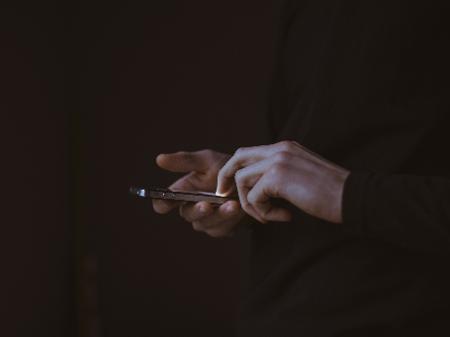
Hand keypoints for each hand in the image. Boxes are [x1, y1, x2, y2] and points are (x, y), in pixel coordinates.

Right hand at [153, 150, 245, 237]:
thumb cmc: (226, 168)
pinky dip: (232, 219)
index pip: (164, 202)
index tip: (165, 203)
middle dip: (198, 210)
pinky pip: (223, 229)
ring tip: (233, 205)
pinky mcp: (223, 228)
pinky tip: (241, 210)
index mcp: (183, 192)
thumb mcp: (207, 160)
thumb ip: (185, 161)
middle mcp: (192, 208)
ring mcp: (207, 221)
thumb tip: (159, 159)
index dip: (162, 203)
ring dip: (220, 215)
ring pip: (206, 224)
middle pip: (188, 215)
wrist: (253, 180)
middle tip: (207, 205)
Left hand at [216, 141, 349, 223]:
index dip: (234, 170)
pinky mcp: (278, 176)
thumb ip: (280, 175)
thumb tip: (258, 188)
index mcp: (284, 148)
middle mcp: (279, 149)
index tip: (230, 188)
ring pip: (242, 180)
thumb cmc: (330, 193)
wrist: (352, 197)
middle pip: (237, 158)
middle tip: (225, 196)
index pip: (248, 153)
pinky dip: (263, 212)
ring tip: (269, 216)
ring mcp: (278, 160)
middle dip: (226, 178)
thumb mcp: (301, 175)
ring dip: (250, 204)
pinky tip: (283, 216)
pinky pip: (254, 197)